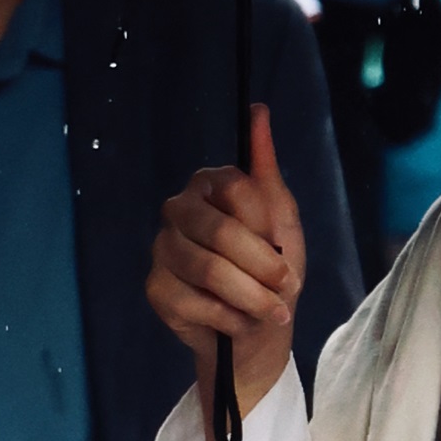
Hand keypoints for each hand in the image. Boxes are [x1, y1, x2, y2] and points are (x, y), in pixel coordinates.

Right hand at [147, 109, 305, 406]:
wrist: (259, 330)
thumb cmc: (272, 270)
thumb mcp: (282, 219)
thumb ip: (267, 168)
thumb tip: (259, 110)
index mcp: (208, 185)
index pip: (237, 188)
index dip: (266, 225)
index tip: (285, 250)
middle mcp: (178, 209)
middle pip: (221, 230)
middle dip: (262, 267)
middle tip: (285, 289)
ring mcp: (162, 249)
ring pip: (209, 269)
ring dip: (250, 297)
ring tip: (271, 312)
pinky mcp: (155, 288)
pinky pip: (193, 301)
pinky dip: (228, 317)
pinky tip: (237, 321)